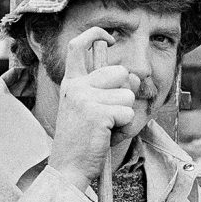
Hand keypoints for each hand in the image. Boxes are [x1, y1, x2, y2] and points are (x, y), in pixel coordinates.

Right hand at [46, 27, 140, 189]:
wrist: (69, 167)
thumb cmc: (84, 140)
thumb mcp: (92, 109)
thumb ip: (110, 90)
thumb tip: (132, 78)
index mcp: (71, 83)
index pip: (77, 46)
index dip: (95, 34)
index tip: (110, 39)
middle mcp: (76, 87)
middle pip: (119, 72)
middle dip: (125, 93)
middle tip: (111, 114)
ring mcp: (85, 99)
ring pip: (128, 94)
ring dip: (125, 113)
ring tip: (107, 127)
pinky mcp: (97, 113)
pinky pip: (128, 113)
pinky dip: (125, 127)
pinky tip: (108, 135)